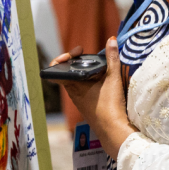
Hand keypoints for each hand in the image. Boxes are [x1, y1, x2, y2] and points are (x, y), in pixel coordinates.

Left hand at [49, 39, 136, 158]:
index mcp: (72, 85)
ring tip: (101, 68)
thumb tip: (112, 40)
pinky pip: (85, 89)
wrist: (113, 130)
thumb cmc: (109, 105)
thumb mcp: (113, 78)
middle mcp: (73, 93)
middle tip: (91, 57)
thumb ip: (112, 58)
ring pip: (79, 81)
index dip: (63, 58)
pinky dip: (92, 82)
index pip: (55, 71)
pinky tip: (105, 81)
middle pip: (70, 72)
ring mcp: (79, 100)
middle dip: (80, 62)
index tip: (79, 52)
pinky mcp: (88, 105)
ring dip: (87, 72)